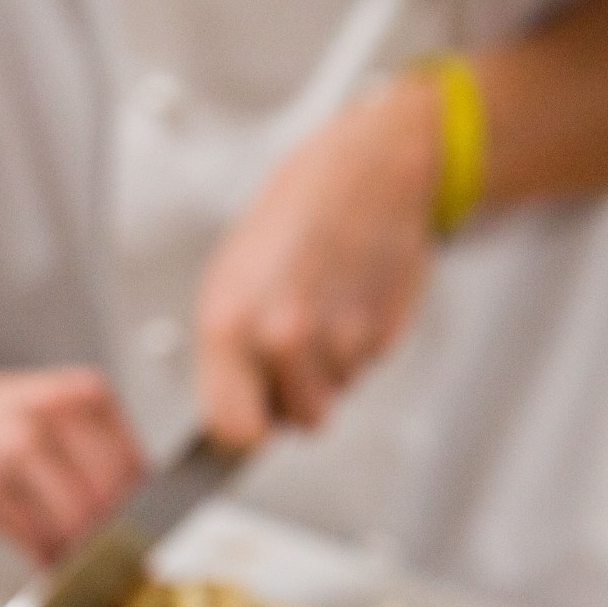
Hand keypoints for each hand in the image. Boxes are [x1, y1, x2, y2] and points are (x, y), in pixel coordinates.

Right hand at [0, 363, 144, 562]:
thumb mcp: (56, 408)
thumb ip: (99, 449)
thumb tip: (137, 512)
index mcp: (83, 395)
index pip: (135, 469)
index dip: (144, 511)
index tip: (141, 534)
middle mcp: (52, 417)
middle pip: (109, 499)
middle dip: (113, 537)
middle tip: (111, 556)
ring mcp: (15, 451)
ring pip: (74, 523)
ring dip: (81, 553)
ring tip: (79, 561)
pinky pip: (33, 538)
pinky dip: (47, 559)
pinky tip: (47, 559)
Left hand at [197, 75, 442, 447]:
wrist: (368, 174)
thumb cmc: (292, 221)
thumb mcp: (230, 280)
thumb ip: (227, 353)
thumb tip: (228, 414)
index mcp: (231, 324)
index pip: (233, 427)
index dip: (245, 433)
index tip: (252, 426)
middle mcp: (282, 335)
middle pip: (295, 421)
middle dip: (294, 398)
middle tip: (292, 354)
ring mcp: (336, 337)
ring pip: (334, 396)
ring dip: (330, 371)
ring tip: (323, 315)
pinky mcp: (381, 333)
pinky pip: (364, 369)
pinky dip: (358, 349)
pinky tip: (349, 302)